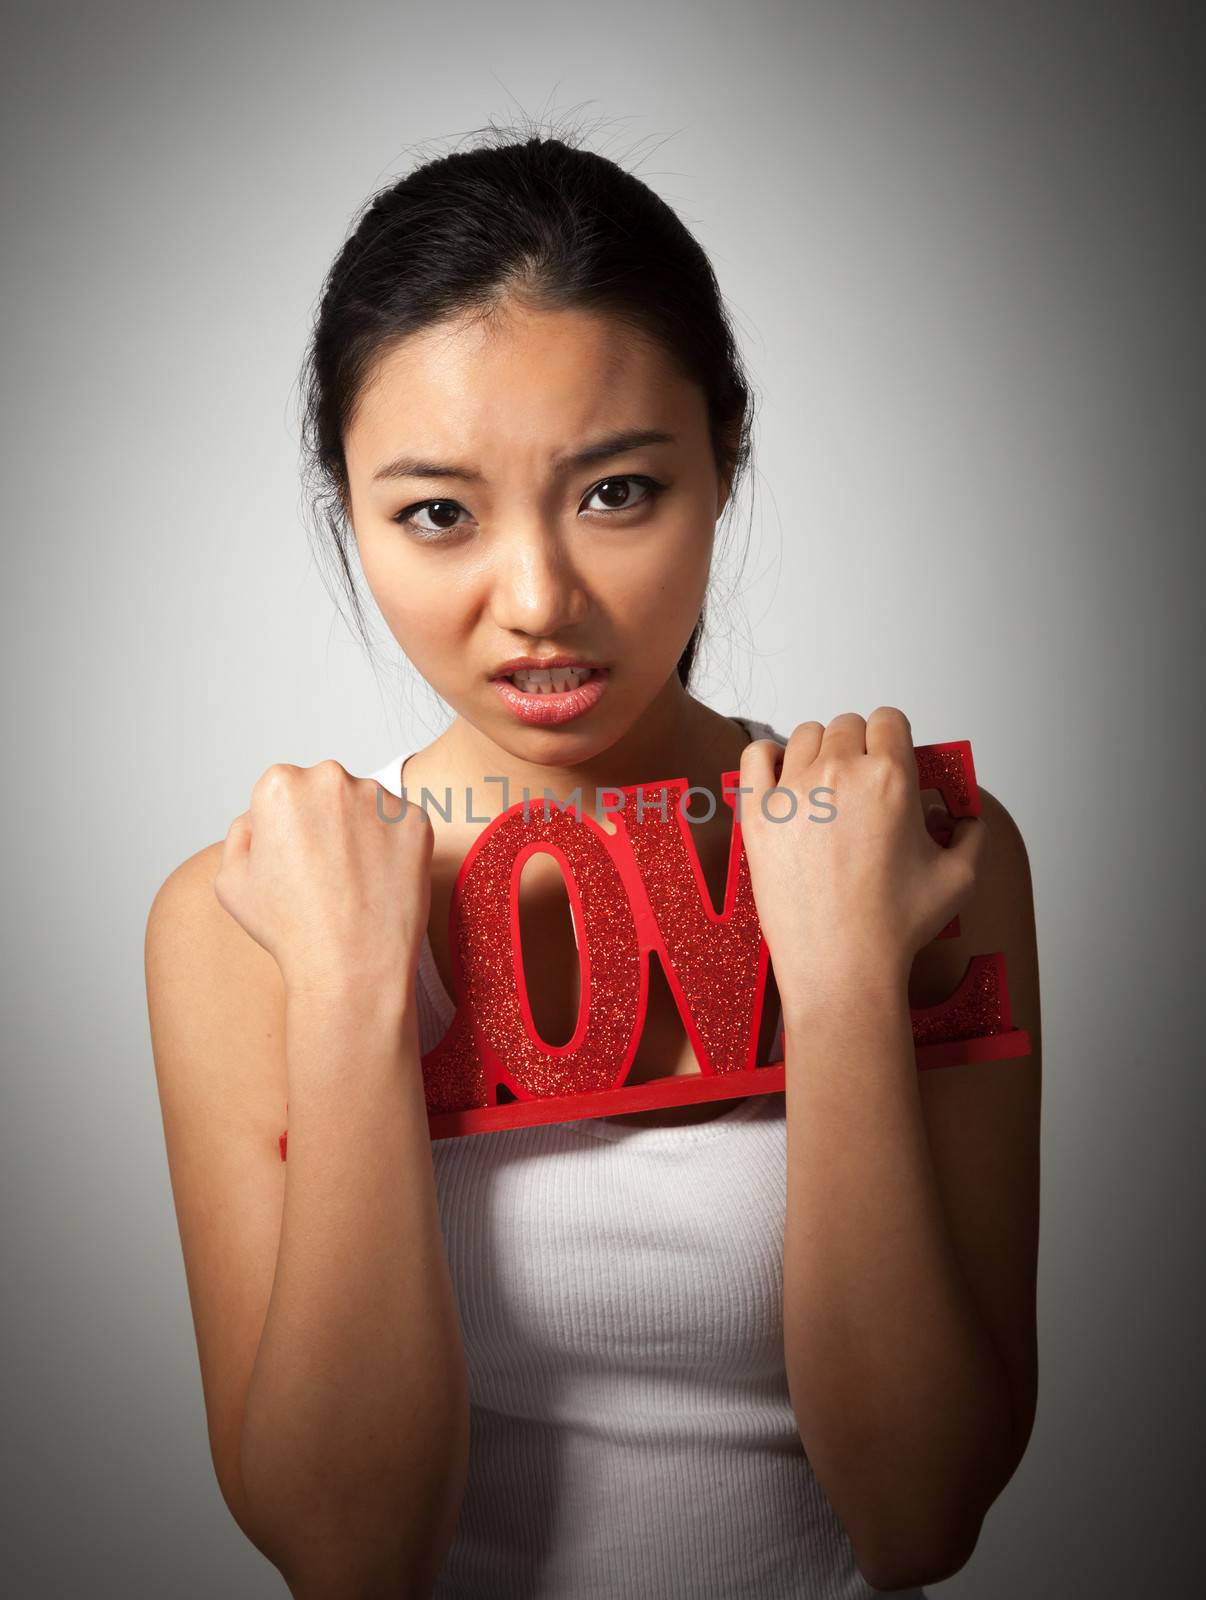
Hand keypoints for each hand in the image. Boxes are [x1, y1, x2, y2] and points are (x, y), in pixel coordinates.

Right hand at [214, 759, 433, 1000]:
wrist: (351, 964)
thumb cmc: (290, 928)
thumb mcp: (230, 880)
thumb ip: (240, 833)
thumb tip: (260, 817)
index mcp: (281, 785)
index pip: (283, 791)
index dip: (286, 828)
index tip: (294, 860)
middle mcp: (331, 778)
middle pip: (326, 792)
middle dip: (325, 822)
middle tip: (325, 872)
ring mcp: (380, 798)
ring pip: (366, 807)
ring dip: (361, 832)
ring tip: (354, 883)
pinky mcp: (416, 821)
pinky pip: (401, 827)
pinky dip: (393, 849)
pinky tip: (379, 883)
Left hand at [737, 708, 989, 1009]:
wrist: (842, 966)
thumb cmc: (895, 926)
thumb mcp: (961, 877)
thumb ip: (972, 832)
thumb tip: (963, 816)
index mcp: (891, 778)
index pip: (889, 720)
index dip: (893, 738)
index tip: (890, 759)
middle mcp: (839, 774)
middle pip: (848, 725)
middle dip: (859, 747)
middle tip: (862, 785)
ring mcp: (793, 792)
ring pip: (806, 735)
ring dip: (819, 751)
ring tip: (827, 788)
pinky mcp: (758, 815)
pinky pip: (757, 755)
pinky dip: (769, 758)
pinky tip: (784, 780)